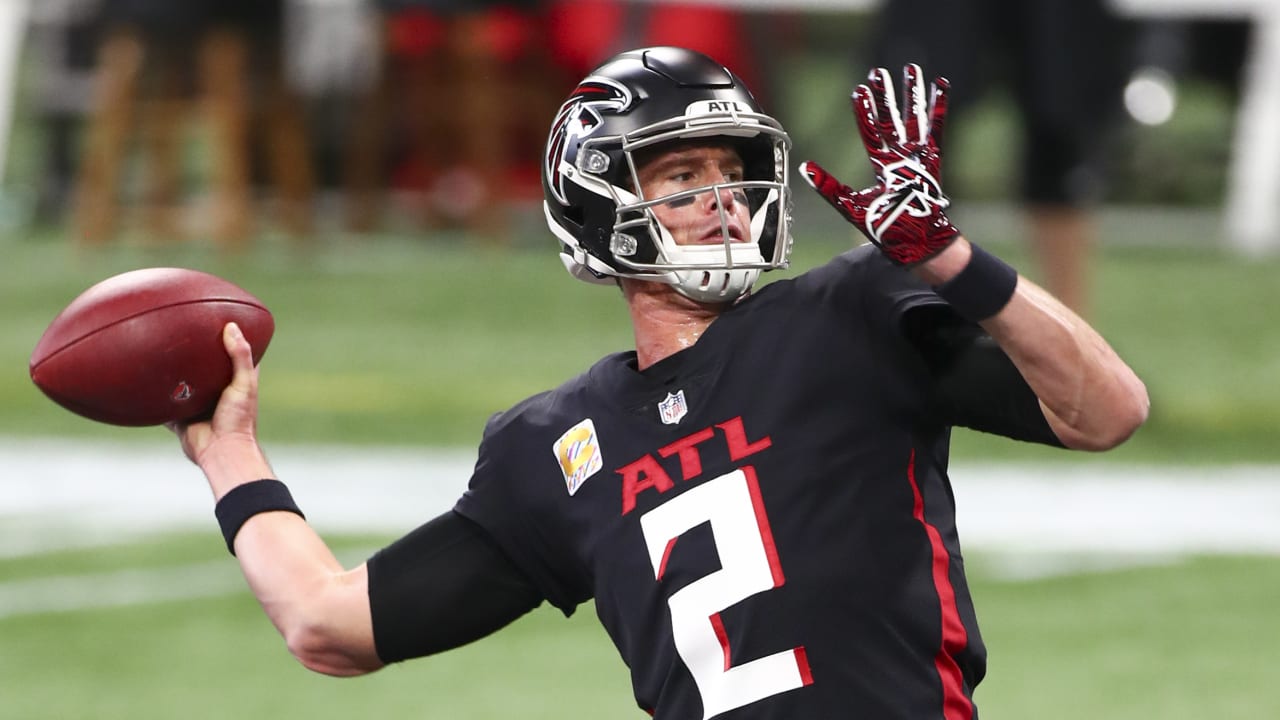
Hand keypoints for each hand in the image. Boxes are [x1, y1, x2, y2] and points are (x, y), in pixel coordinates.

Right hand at [168, 322, 261, 467]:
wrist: (220, 450)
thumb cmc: (238, 419)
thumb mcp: (244, 384)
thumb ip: (240, 356)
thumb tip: (231, 326)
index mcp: (233, 382)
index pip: (232, 355)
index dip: (227, 340)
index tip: (218, 320)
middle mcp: (214, 390)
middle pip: (201, 368)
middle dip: (192, 354)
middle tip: (180, 332)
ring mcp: (195, 403)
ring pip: (180, 383)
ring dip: (171, 374)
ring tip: (158, 351)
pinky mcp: (179, 416)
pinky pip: (163, 404)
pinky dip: (154, 395)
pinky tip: (143, 381)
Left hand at [800, 64, 958, 264]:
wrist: (915, 243)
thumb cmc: (886, 229)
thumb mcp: (850, 206)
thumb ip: (829, 186)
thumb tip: (804, 167)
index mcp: (880, 165)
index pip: (870, 131)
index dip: (864, 111)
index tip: (858, 90)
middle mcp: (898, 157)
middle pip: (890, 118)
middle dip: (885, 95)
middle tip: (878, 72)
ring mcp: (917, 157)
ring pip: (914, 117)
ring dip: (911, 94)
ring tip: (911, 69)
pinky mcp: (933, 160)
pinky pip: (937, 128)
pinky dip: (938, 107)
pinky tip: (940, 85)